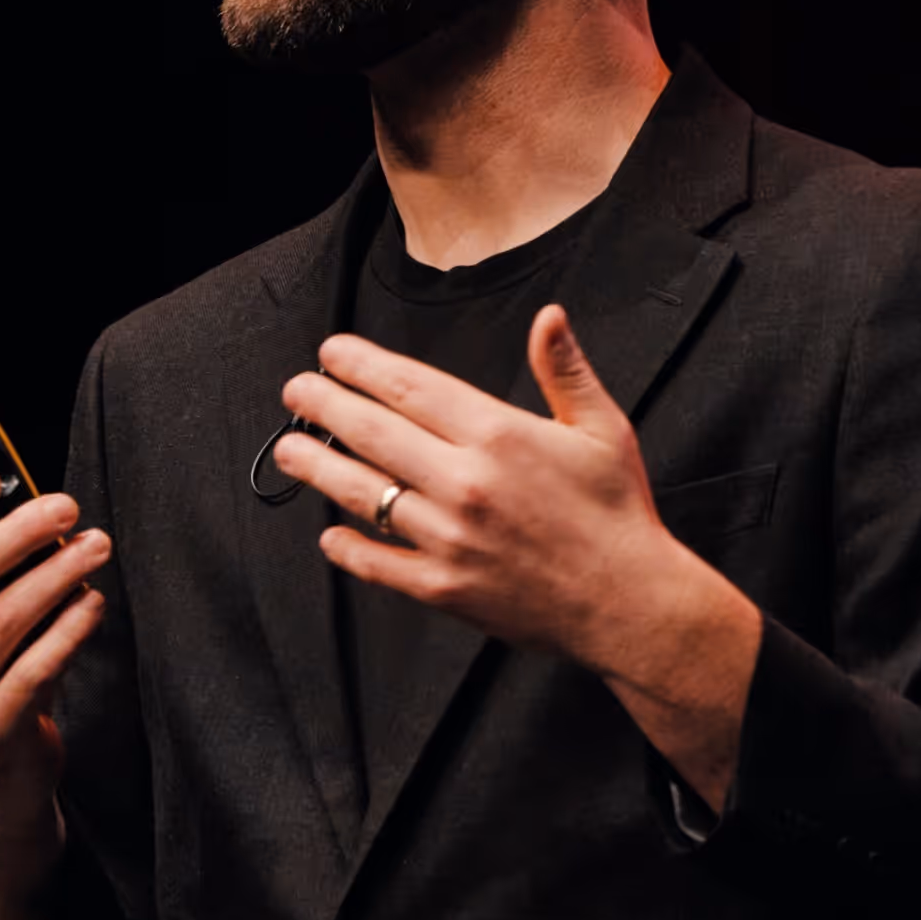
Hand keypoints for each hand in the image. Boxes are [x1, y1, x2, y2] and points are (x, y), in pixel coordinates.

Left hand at [270, 306, 736, 696]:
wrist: (631, 603)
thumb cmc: (619, 513)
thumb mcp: (604, 429)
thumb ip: (565, 371)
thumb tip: (548, 317)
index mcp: (500, 436)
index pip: (410, 387)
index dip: (361, 366)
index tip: (332, 353)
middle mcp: (464, 482)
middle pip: (371, 433)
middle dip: (323, 406)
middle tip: (296, 392)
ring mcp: (448, 538)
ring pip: (361, 495)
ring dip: (316, 468)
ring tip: (289, 451)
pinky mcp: (443, 587)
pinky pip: (377, 563)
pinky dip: (347, 548)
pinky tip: (330, 535)